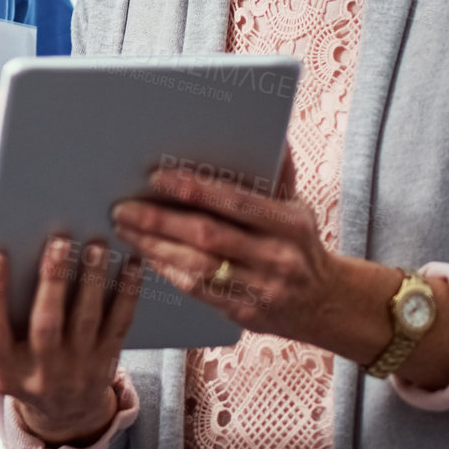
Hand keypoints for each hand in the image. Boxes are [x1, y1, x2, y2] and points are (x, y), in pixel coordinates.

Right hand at [0, 236, 144, 446]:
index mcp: (5, 371)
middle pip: (46, 326)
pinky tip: (129, 263)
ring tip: (94, 245)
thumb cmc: (17, 371)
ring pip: (86, 321)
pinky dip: (126, 292)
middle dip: (51, 282)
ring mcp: (78, 368)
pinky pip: (119, 323)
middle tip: (58, 241)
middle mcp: (42, 374)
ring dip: (91, 280)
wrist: (66, 413)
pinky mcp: (107, 360)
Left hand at [110, 167, 337, 341]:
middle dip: (160, 220)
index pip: (236, 202)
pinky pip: (199, 290)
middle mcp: (278, 257)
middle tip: (123, 207)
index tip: (157, 177)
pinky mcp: (245, 313)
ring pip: (197, 266)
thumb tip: (272, 135)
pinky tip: (146, 255)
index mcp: (290, 224)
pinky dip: (169, 270)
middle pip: (208, 235)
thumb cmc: (300, 245)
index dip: (195, 189)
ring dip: (154, 247)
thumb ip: (277, 176)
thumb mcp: (297, 208)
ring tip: (125, 229)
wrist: (325, 303)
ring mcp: (262, 289)